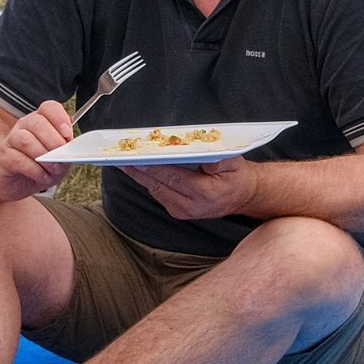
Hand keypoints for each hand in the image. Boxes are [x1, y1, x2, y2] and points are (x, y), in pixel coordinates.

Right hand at [0, 100, 73, 201]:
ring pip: (26, 140)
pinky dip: (34, 170)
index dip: (60, 118)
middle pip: (38, 122)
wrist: (18, 184)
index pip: (49, 107)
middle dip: (54, 141)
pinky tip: (43, 176)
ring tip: (53, 169)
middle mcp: (25, 126)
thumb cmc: (41, 167)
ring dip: (43, 156)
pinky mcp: (4, 156)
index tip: (68, 134)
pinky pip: (18, 159)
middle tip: (62, 157)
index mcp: (41, 120)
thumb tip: (71, 149)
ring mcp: (12, 139)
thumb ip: (66, 151)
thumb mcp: (59, 158)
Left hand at [121, 155, 257, 219]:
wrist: (244, 195)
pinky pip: (158, 193)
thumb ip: (215, 157)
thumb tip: (194, 151)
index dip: (151, 166)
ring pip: (154, 190)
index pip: (172, 177)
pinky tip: (137, 168)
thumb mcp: (233, 162)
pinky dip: (147, 180)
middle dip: (137, 170)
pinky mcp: (178, 211)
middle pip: (157, 185)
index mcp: (205, 193)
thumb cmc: (237, 175)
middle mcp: (191, 206)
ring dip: (138, 175)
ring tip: (123, 159)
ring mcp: (183, 211)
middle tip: (118, 156)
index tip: (134, 157)